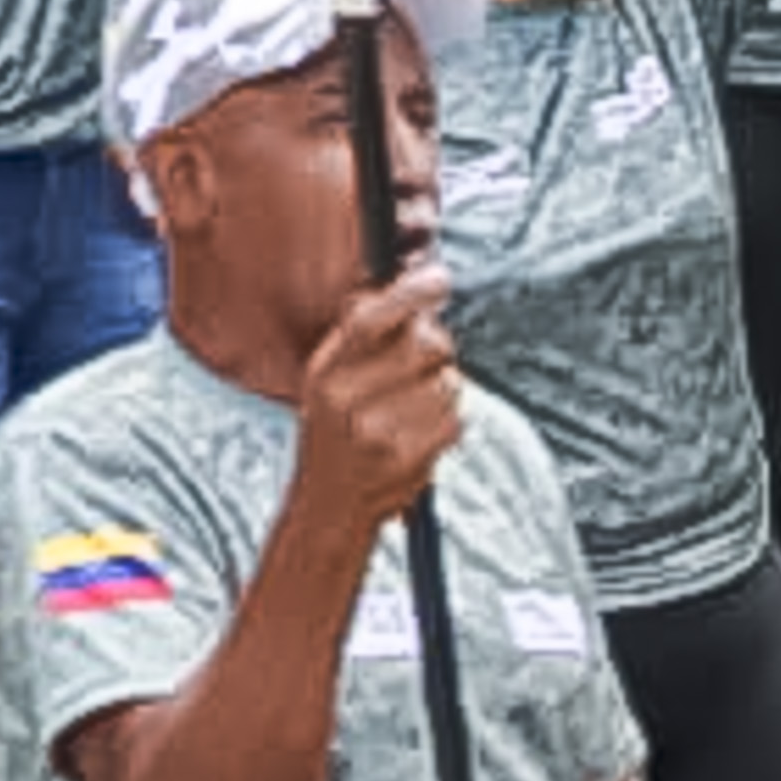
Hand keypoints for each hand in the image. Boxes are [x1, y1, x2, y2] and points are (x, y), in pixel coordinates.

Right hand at [282, 263, 461, 536]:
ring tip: (413, 405)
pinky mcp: (409, 460)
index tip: (438, 279)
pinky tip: (420, 432)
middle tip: (424, 359)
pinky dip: (447, 421)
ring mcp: (379, 433)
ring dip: (442, 387)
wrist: (330, 504)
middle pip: (423, 345)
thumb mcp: (330, 376)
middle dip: (437, 345)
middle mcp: (345, 399)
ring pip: (447, 382)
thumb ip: (364, 331)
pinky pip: (455, 419)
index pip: (367, 320)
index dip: (407, 293)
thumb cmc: (336, 430)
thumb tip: (414, 276)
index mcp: (325, 370)